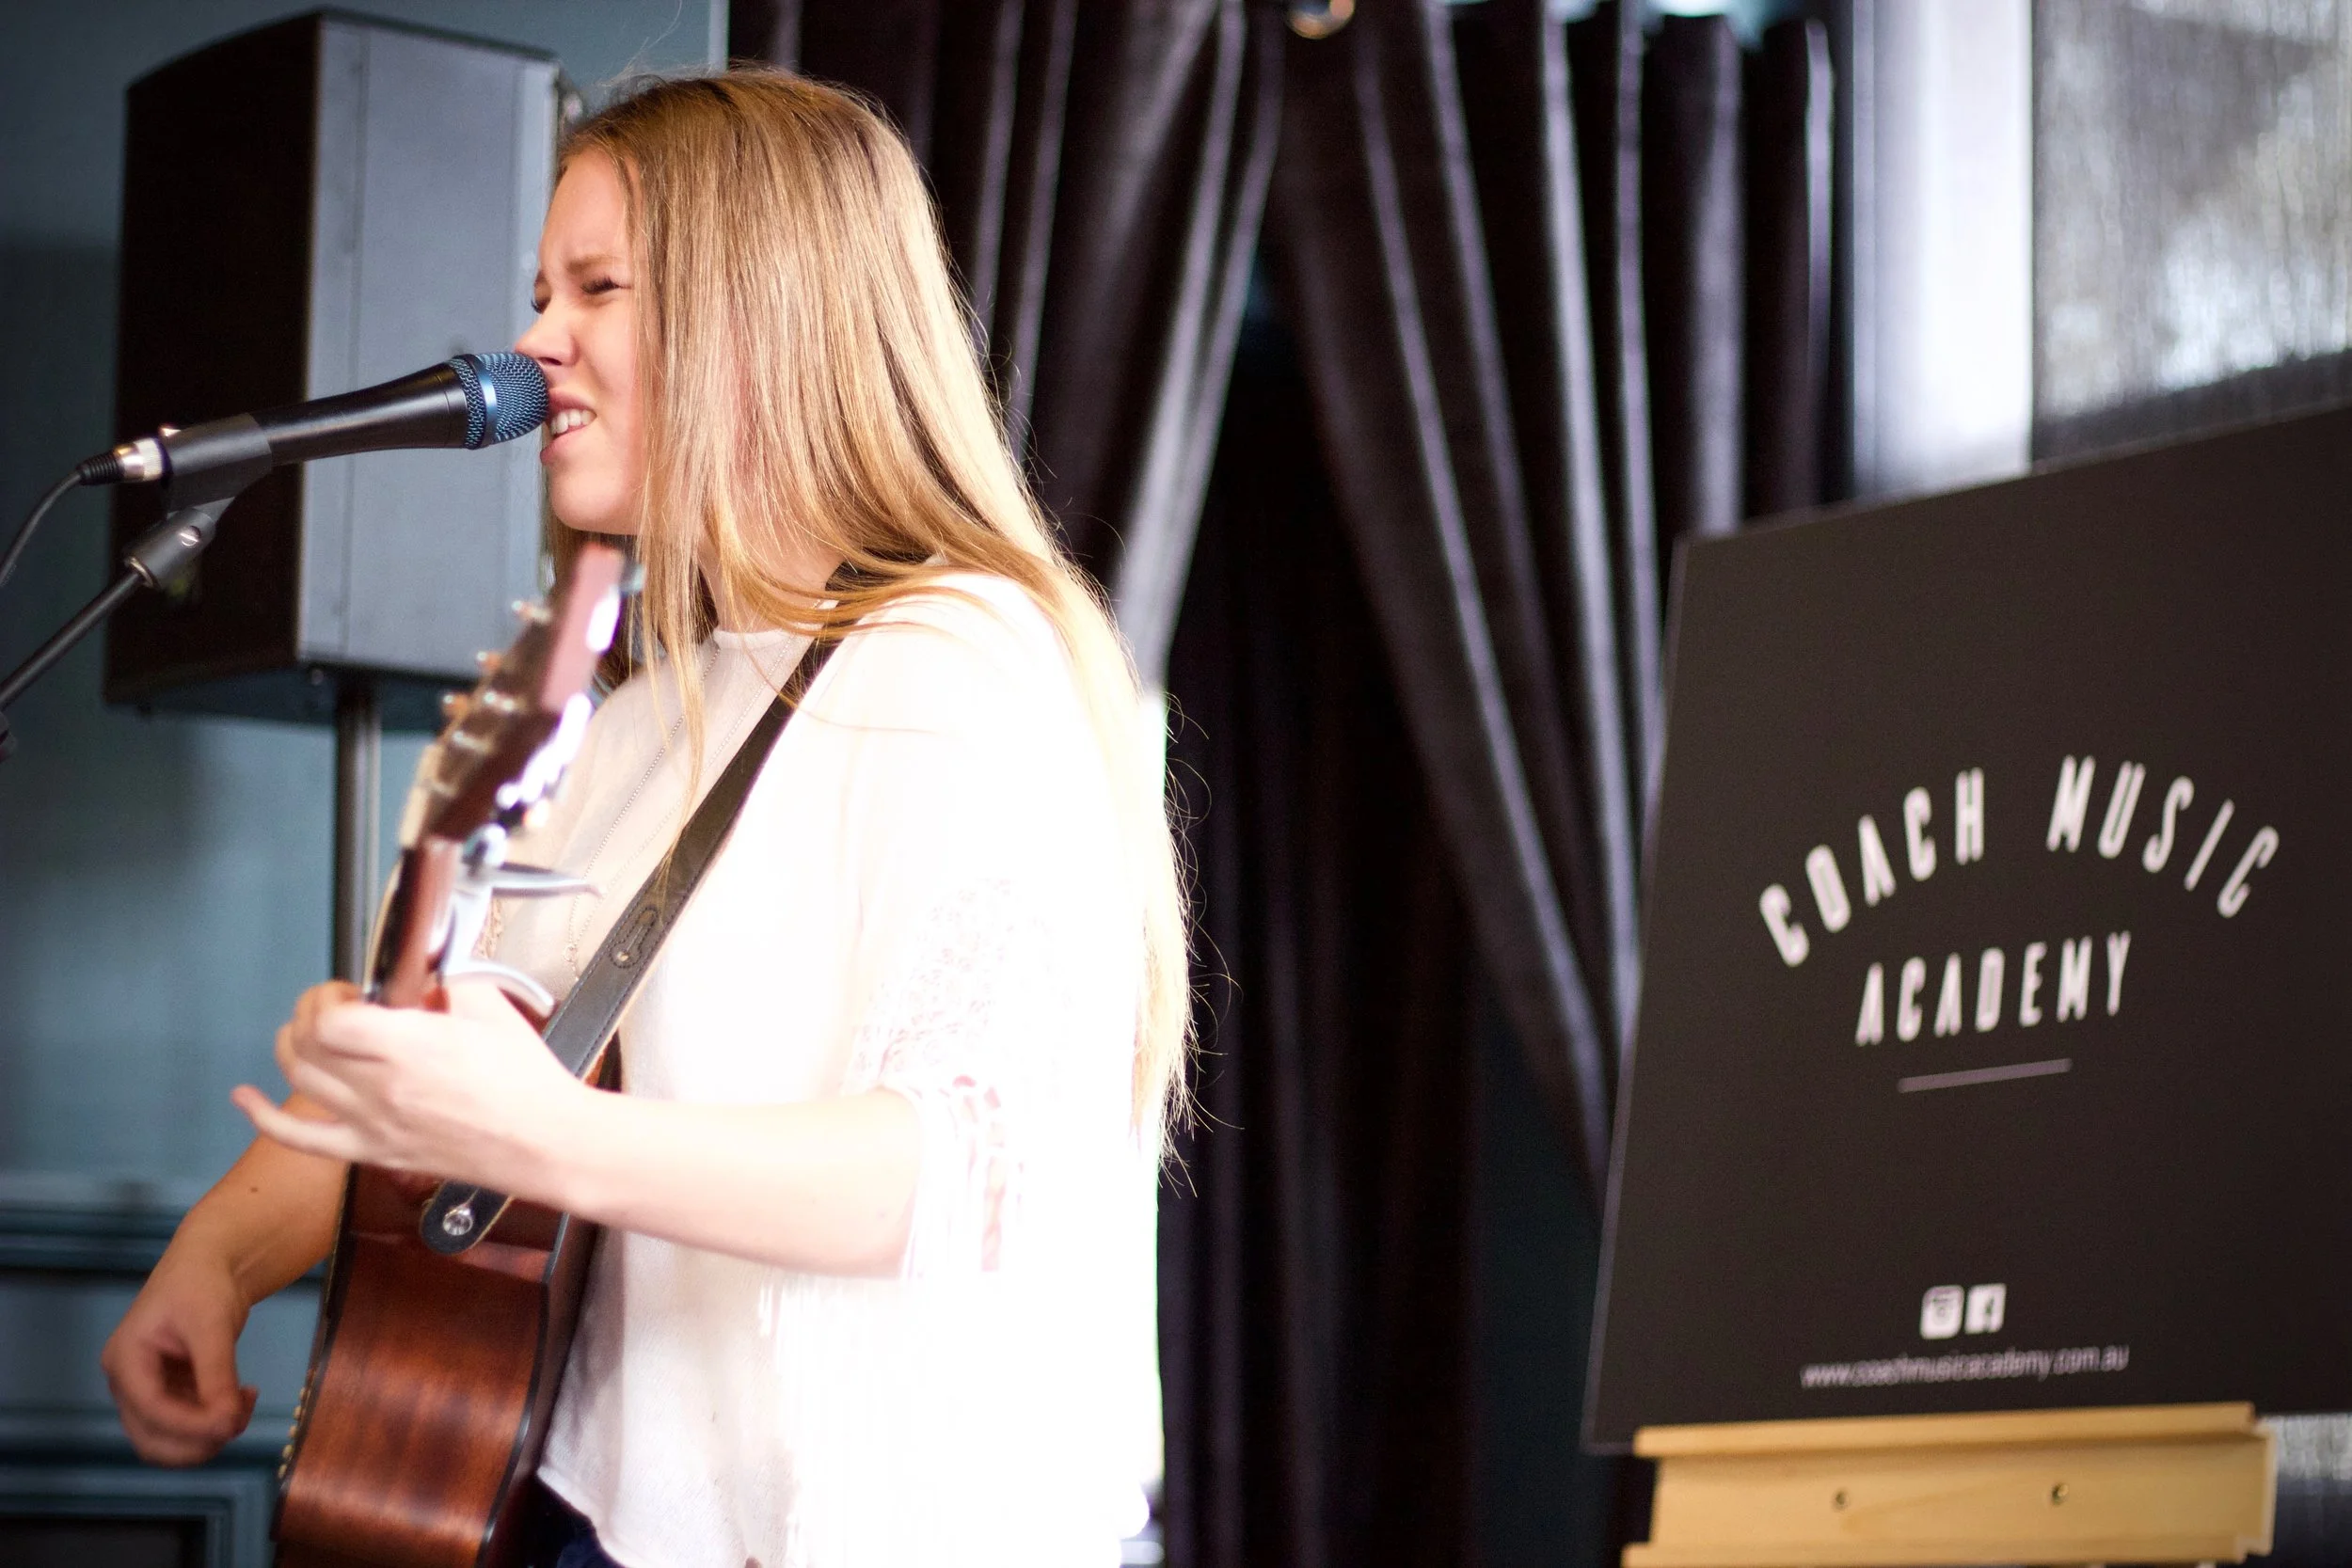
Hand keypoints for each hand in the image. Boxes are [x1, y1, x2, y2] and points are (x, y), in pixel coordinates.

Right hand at [101, 1242, 258, 1465]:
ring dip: (208, 1436)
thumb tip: (226, 1423)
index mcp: (125, 1360)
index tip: (231, 1423)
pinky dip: (214, 1423)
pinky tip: (242, 1398)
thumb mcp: (212, 1324)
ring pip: (169, 1442)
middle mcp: (127, 1383)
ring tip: (245, 1404)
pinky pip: (186, 1427)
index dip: (190, 1425)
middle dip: (197, 1441)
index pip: (150, 1410)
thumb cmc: (204, 1284)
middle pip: (151, 1440)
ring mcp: (145, 1392)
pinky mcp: (168, 1394)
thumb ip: (216, 1374)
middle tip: (239, 1418)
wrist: (210, 1265)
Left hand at [232, 979, 583, 1198]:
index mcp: (409, 1046)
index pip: (332, 1018)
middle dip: (309, 1014)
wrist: (545, 1142)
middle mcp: (381, 1086)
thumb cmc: (528, 1086)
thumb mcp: (493, 1010)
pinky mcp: (375, 1151)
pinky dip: (263, 1118)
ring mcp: (372, 1123)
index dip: (330, 998)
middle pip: (307, 1044)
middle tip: (331, 1006)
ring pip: (298, 1081)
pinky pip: (302, 1138)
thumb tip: (427, 973)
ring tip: (301, 1035)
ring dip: (288, 1048)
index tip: (350, 992)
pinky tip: (245, 1098)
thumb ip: (451, 982)